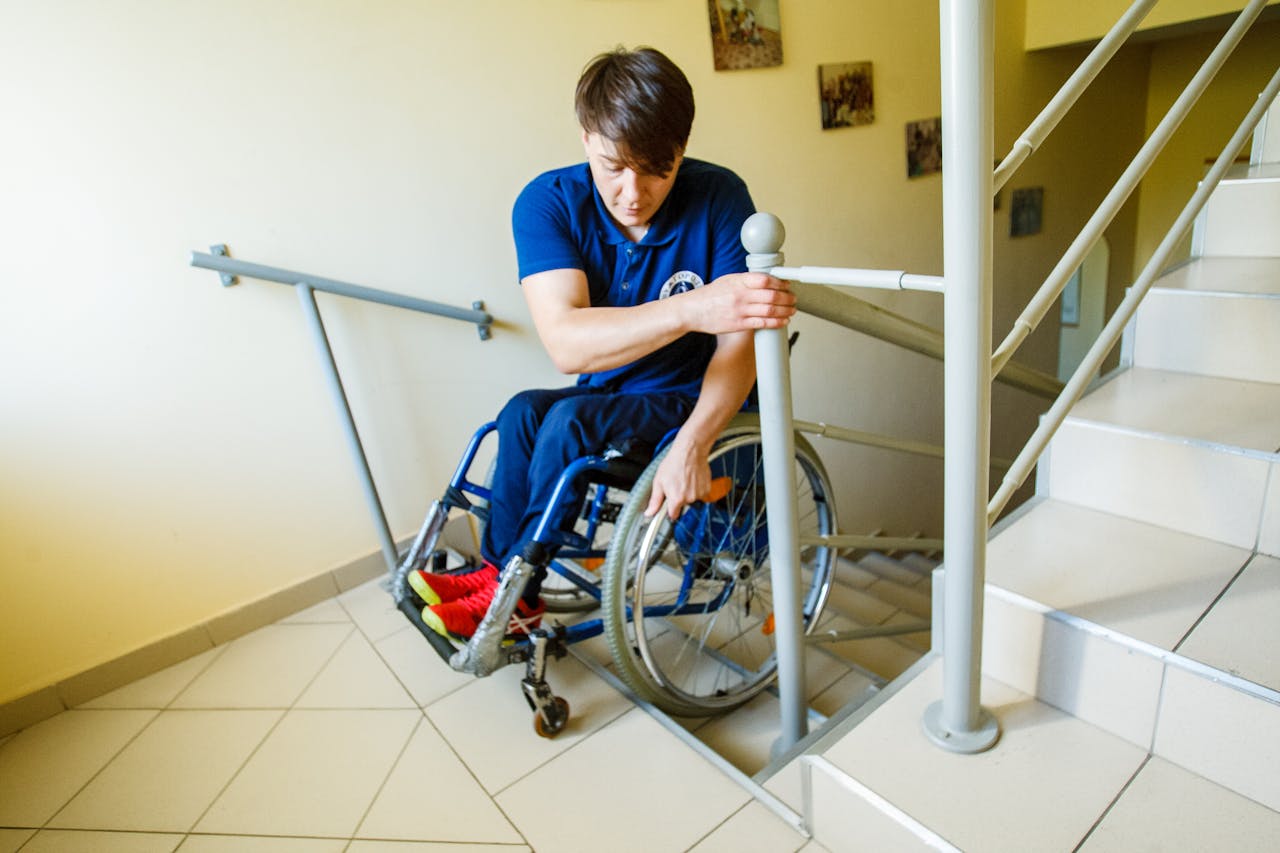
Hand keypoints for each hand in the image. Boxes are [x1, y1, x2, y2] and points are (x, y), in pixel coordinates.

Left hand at [644, 438, 709, 520]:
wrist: (690, 451)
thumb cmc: (674, 463)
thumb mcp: (658, 481)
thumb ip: (655, 500)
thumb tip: (649, 513)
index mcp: (676, 499)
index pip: (673, 515)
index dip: (670, 509)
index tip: (669, 503)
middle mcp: (689, 499)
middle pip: (682, 506)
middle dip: (679, 498)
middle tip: (676, 484)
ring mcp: (699, 494)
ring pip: (691, 499)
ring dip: (688, 493)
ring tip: (684, 479)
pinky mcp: (707, 489)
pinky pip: (700, 494)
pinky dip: (696, 488)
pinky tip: (692, 479)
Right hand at [679, 273, 794, 334]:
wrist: (692, 311)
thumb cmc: (709, 296)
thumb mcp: (727, 281)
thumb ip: (746, 281)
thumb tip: (767, 282)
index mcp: (738, 281)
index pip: (765, 279)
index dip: (780, 283)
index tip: (787, 285)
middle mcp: (740, 295)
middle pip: (771, 296)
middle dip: (787, 298)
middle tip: (793, 298)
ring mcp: (740, 311)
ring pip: (770, 310)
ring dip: (785, 310)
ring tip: (791, 310)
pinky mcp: (738, 324)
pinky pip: (762, 324)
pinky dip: (776, 322)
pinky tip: (783, 321)